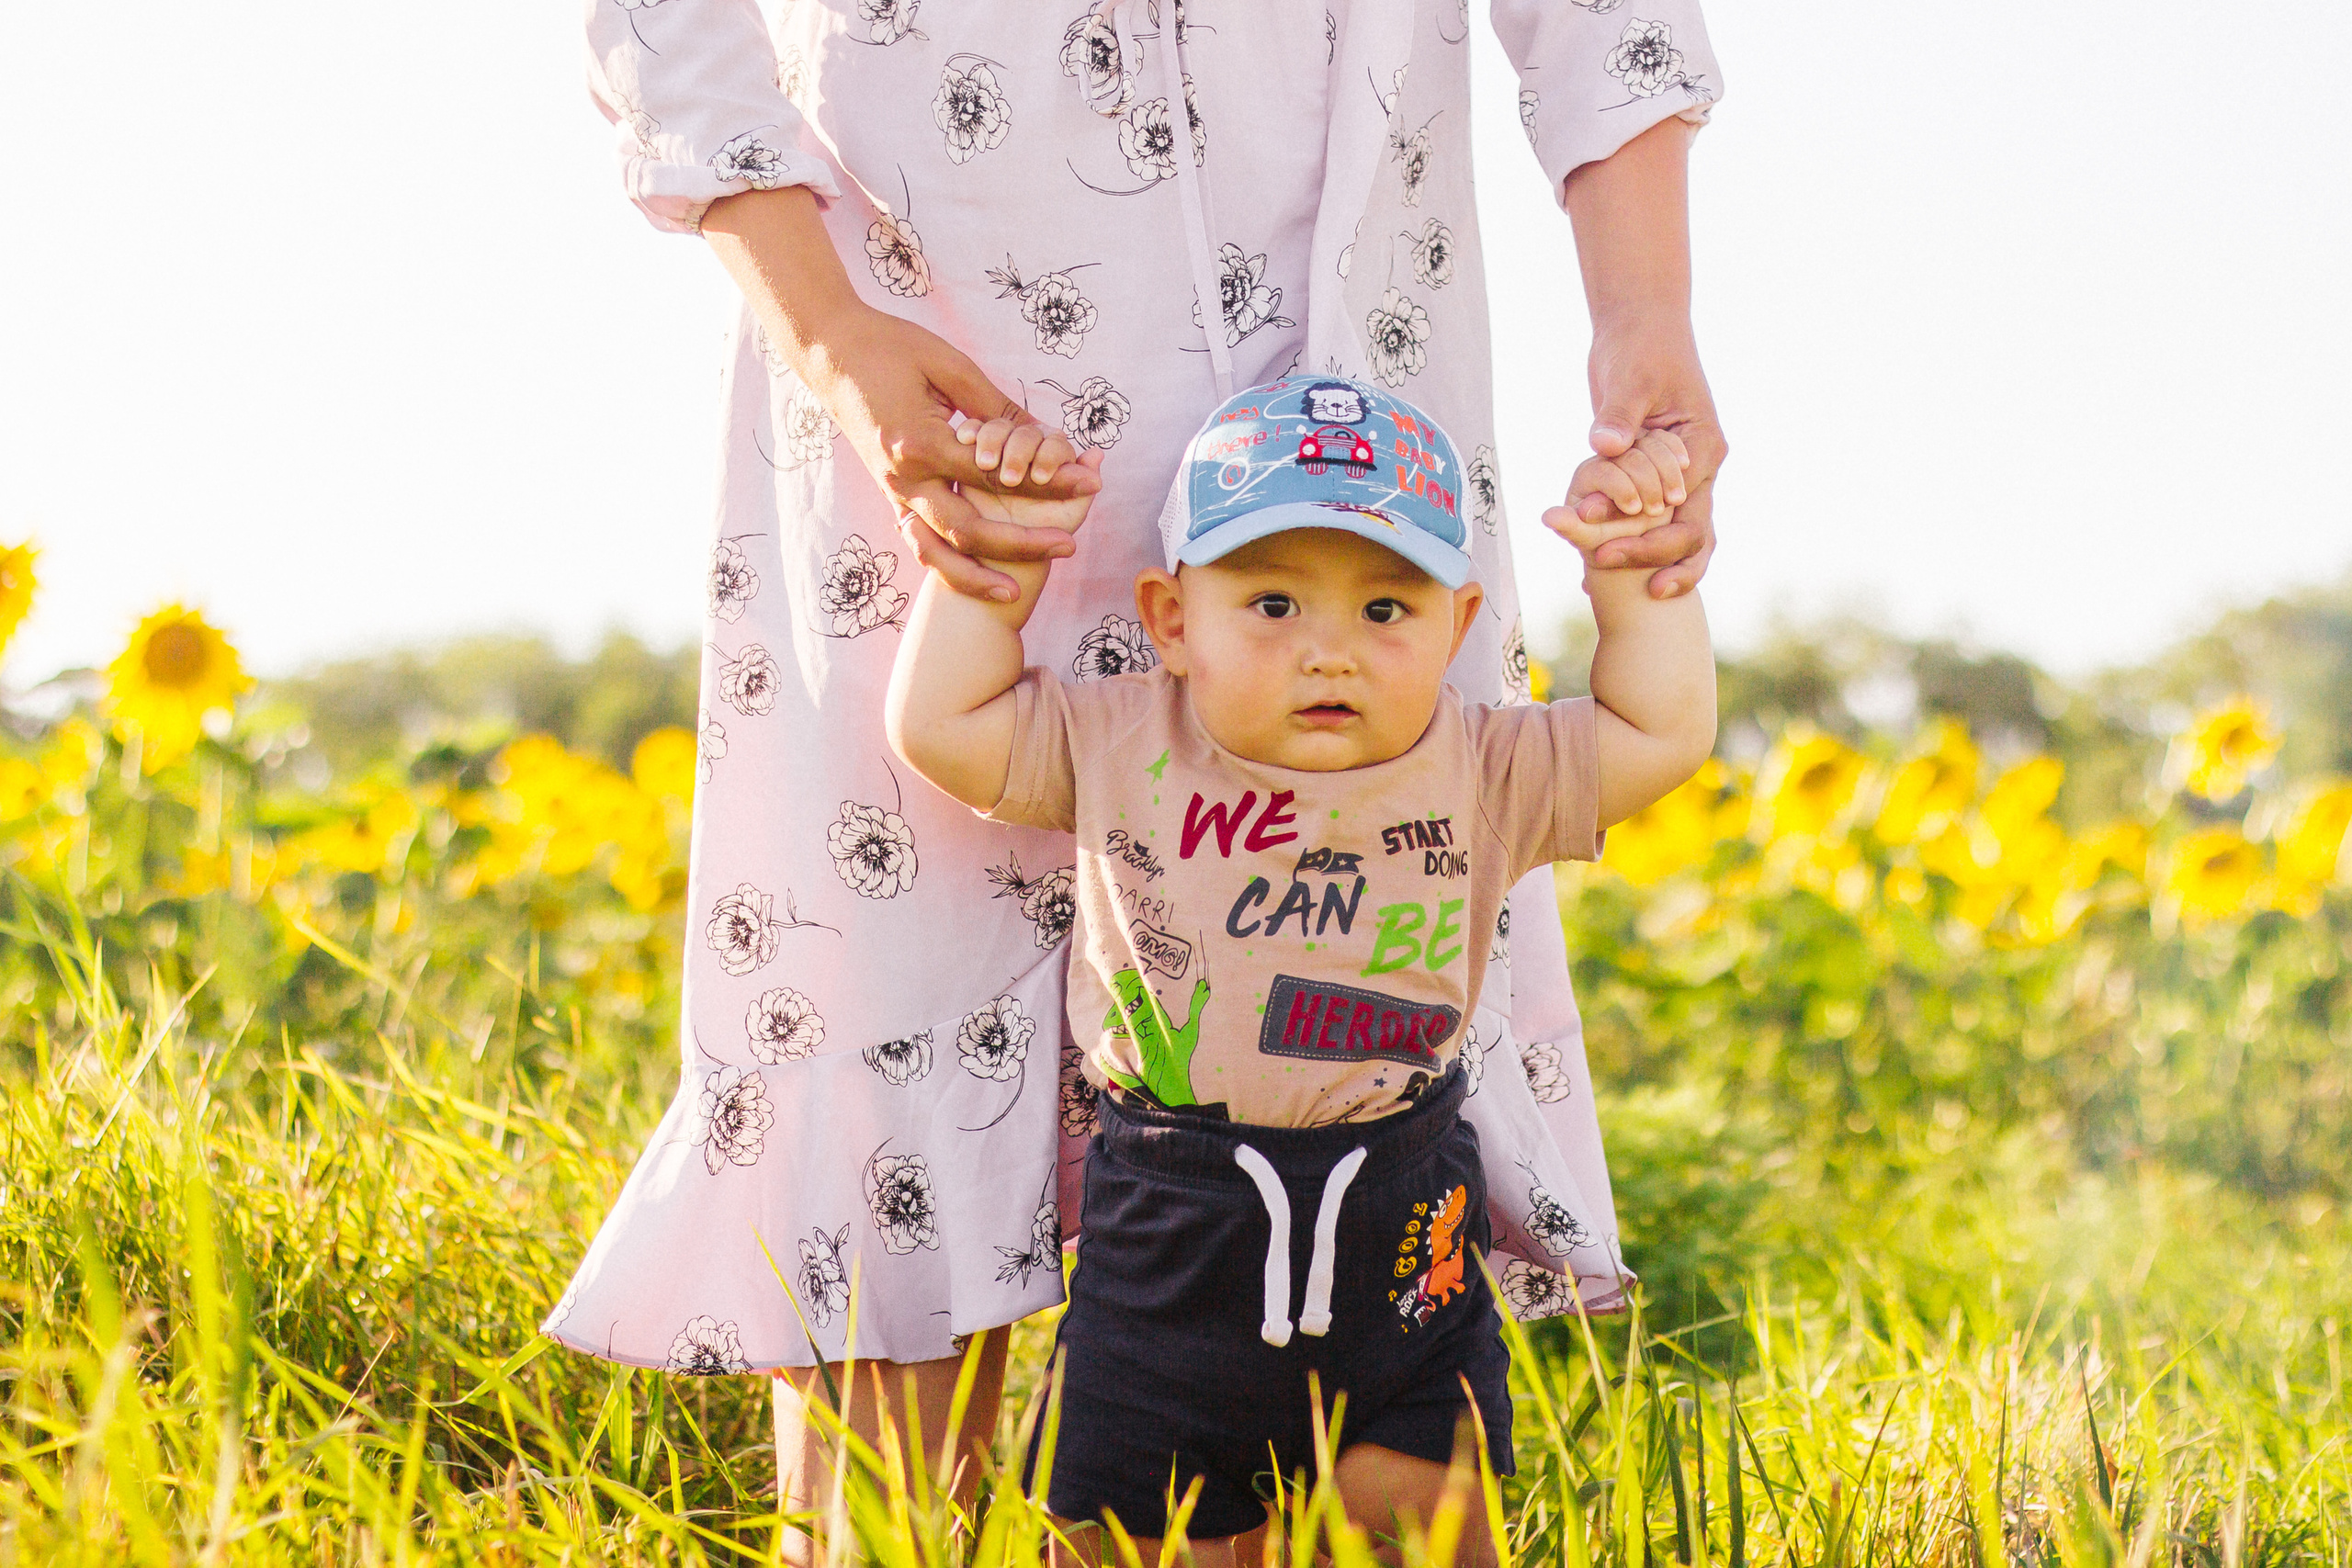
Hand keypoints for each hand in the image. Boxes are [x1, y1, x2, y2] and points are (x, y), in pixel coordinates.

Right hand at [798, 306, 1098, 601]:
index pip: (999, 475)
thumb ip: (996, 407)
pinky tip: (974, 576)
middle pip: (970, 529)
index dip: (1049, 482)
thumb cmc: (890, 346)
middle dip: (1023, 544)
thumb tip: (1045, 434)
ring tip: (1014, 592)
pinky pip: (918, 540)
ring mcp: (893, 490)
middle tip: (1070, 546)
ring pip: (937, 549)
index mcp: (921, 442)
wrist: (828, 351)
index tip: (1089, 483)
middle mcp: (904, 476)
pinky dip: (945, 563)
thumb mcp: (950, 366)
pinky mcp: (889, 492)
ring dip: (977, 574)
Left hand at [1565, 325, 1725, 599]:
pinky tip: (1592, 573)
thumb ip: (1617, 417)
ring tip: (1602, 591)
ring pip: (1679, 536)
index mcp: (1704, 447)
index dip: (1646, 535)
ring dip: (1650, 563)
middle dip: (1647, 557)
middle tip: (1597, 570)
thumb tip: (1604, 446)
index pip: (1683, 507)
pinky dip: (1630, 546)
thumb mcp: (1629, 382)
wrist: (1639, 332)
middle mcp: (1699, 469)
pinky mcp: (1657, 479)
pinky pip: (1651, 523)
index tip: (1604, 551)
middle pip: (1688, 532)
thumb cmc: (1641, 350)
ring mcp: (1682, 477)